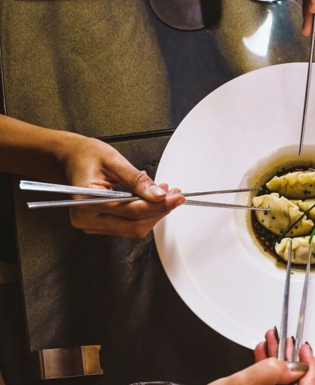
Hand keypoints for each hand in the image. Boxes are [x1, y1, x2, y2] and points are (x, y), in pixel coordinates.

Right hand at [60, 136, 183, 237]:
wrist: (69, 158)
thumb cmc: (85, 155)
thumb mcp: (113, 159)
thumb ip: (136, 179)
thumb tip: (158, 194)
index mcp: (86, 200)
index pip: (131, 211)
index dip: (158, 206)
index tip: (176, 197)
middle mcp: (86, 218)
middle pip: (134, 226)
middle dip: (159, 211)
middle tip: (174, 196)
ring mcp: (91, 224)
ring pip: (133, 229)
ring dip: (153, 214)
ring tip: (163, 195)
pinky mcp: (99, 225)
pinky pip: (127, 226)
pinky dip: (143, 215)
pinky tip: (150, 200)